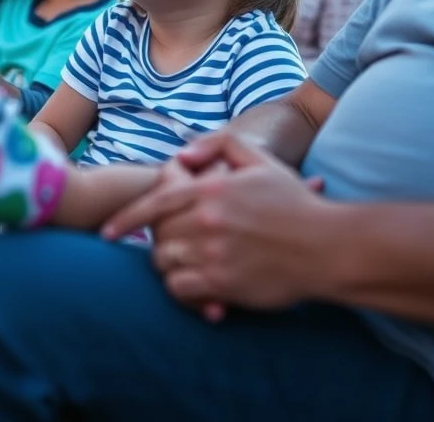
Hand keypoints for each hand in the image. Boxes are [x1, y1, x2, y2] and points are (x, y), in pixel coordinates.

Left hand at [104, 134, 326, 320]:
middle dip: (155, 240)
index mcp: (212, 187)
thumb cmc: (294, 202)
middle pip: (157, 235)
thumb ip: (219, 144)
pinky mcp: (224, 284)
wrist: (326, 246)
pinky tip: (193, 284)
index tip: (107, 233)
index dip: (125, 219)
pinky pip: (181, 290)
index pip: (155, 202)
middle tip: (166, 244)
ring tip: (181, 263)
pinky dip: (181, 289)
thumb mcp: (260, 159)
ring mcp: (214, 254)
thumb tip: (181, 155)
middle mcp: (207, 220)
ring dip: (167, 264)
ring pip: (165, 264)